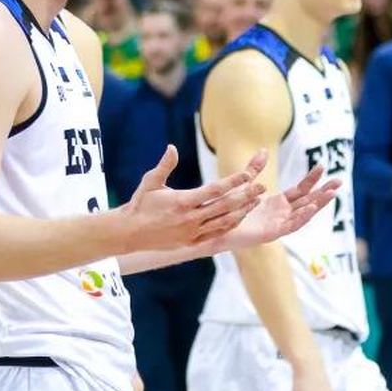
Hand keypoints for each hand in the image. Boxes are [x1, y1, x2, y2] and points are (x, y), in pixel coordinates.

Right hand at [119, 145, 265, 250]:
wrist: (129, 233)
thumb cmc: (140, 205)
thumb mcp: (150, 182)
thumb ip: (164, 166)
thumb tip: (172, 147)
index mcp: (182, 201)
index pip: (214, 190)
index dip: (233, 181)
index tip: (248, 174)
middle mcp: (190, 218)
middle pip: (225, 206)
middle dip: (246, 196)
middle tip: (262, 187)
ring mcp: (193, 232)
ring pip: (225, 221)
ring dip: (243, 211)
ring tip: (256, 201)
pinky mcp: (193, 242)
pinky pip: (217, 233)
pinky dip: (231, 225)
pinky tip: (241, 217)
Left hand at [223, 165, 342, 249]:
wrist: (212, 229)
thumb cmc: (227, 209)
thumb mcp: (244, 184)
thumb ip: (254, 168)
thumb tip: (263, 149)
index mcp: (277, 204)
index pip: (300, 190)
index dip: (312, 179)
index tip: (322, 166)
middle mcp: (281, 215)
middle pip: (308, 202)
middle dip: (324, 192)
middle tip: (339, 181)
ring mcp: (277, 225)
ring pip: (304, 214)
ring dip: (319, 204)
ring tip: (332, 193)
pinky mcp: (271, 234)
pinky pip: (291, 225)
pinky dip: (302, 216)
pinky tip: (311, 207)